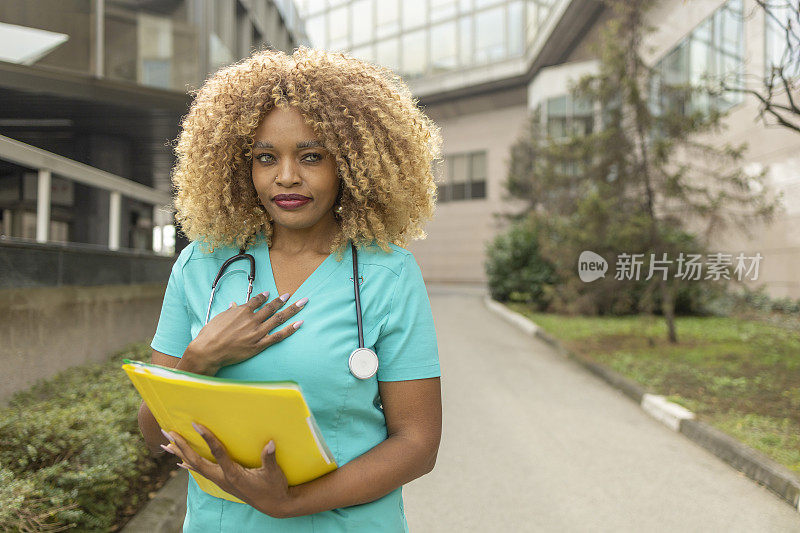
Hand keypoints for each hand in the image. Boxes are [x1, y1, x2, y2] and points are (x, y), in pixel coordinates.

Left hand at [161, 423, 294, 517]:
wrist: (273, 505)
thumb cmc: (274, 487)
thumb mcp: (274, 473)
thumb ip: (269, 458)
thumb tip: (271, 443)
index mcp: (234, 475)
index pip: (217, 453)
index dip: (207, 438)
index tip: (196, 424)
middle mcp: (223, 479)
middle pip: (197, 461)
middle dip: (182, 446)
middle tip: (168, 432)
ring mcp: (220, 481)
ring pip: (195, 467)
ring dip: (180, 454)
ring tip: (166, 444)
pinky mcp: (222, 482)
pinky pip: (200, 472)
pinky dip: (189, 465)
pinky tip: (179, 462)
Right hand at [187, 291, 306, 371]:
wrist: (208, 350)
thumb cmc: (210, 334)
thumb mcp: (219, 318)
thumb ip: (230, 311)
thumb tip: (234, 305)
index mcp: (242, 311)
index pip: (256, 300)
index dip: (264, 297)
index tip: (270, 294)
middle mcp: (252, 319)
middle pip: (271, 307)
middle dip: (282, 300)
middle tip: (290, 295)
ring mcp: (257, 332)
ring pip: (278, 319)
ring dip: (292, 310)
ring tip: (302, 303)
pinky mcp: (259, 345)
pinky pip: (278, 336)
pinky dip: (290, 329)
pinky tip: (299, 323)